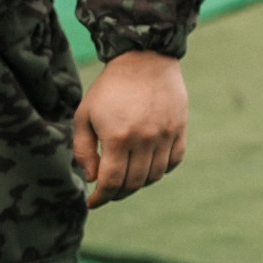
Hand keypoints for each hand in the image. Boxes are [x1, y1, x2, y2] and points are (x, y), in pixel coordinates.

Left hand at [73, 51, 188, 206]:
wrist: (145, 59)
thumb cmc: (109, 88)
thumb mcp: (84, 115)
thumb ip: (83, 150)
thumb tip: (92, 178)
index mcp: (118, 137)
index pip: (111, 181)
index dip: (101, 198)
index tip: (92, 203)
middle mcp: (144, 139)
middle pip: (134, 182)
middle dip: (117, 194)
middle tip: (108, 193)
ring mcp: (165, 134)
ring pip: (154, 175)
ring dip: (139, 184)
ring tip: (127, 180)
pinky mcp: (179, 128)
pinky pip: (173, 160)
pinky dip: (161, 170)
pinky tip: (148, 166)